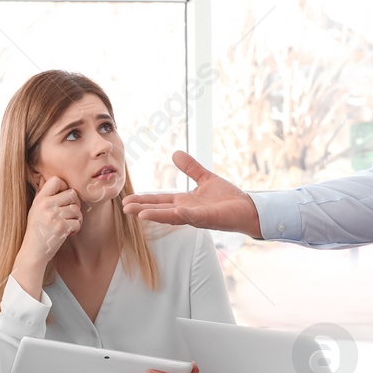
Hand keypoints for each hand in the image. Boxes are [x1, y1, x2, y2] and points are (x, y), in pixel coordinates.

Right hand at [18, 176, 81, 269]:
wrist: (33, 252)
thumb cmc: (36, 230)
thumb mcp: (34, 209)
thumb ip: (41, 194)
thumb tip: (43, 177)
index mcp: (40, 199)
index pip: (56, 180)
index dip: (64, 186)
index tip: (64, 198)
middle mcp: (46, 205)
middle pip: (72, 193)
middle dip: (75, 203)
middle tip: (71, 213)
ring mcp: (54, 216)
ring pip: (76, 209)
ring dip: (77, 218)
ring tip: (69, 224)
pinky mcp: (62, 227)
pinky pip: (77, 222)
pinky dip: (76, 228)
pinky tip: (68, 232)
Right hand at [121, 151, 261, 237]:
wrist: (248, 209)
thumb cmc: (228, 198)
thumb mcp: (206, 179)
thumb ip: (191, 168)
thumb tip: (175, 153)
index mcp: (185, 203)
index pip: (160, 202)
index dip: (144, 201)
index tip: (127, 201)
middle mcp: (187, 212)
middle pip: (160, 210)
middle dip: (143, 210)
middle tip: (125, 209)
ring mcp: (197, 217)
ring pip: (172, 216)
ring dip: (156, 215)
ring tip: (139, 215)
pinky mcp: (209, 219)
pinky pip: (194, 217)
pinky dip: (183, 215)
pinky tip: (175, 211)